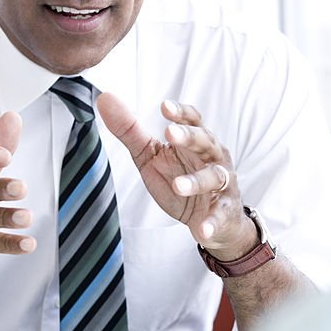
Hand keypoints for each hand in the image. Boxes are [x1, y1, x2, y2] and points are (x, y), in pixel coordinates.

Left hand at [97, 94, 256, 259]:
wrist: (209, 221)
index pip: (193, 120)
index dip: (181, 113)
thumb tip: (105, 99)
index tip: (164, 108)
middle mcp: (213, 157)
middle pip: (206, 141)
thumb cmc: (180, 181)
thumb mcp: (150, 156)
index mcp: (196, 141)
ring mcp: (222, 184)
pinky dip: (212, 222)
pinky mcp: (224, 211)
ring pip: (214, 176)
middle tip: (170, 134)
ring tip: (178, 186)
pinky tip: (202, 230)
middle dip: (190, 137)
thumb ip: (130, 131)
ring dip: (197, 181)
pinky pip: (220, 215)